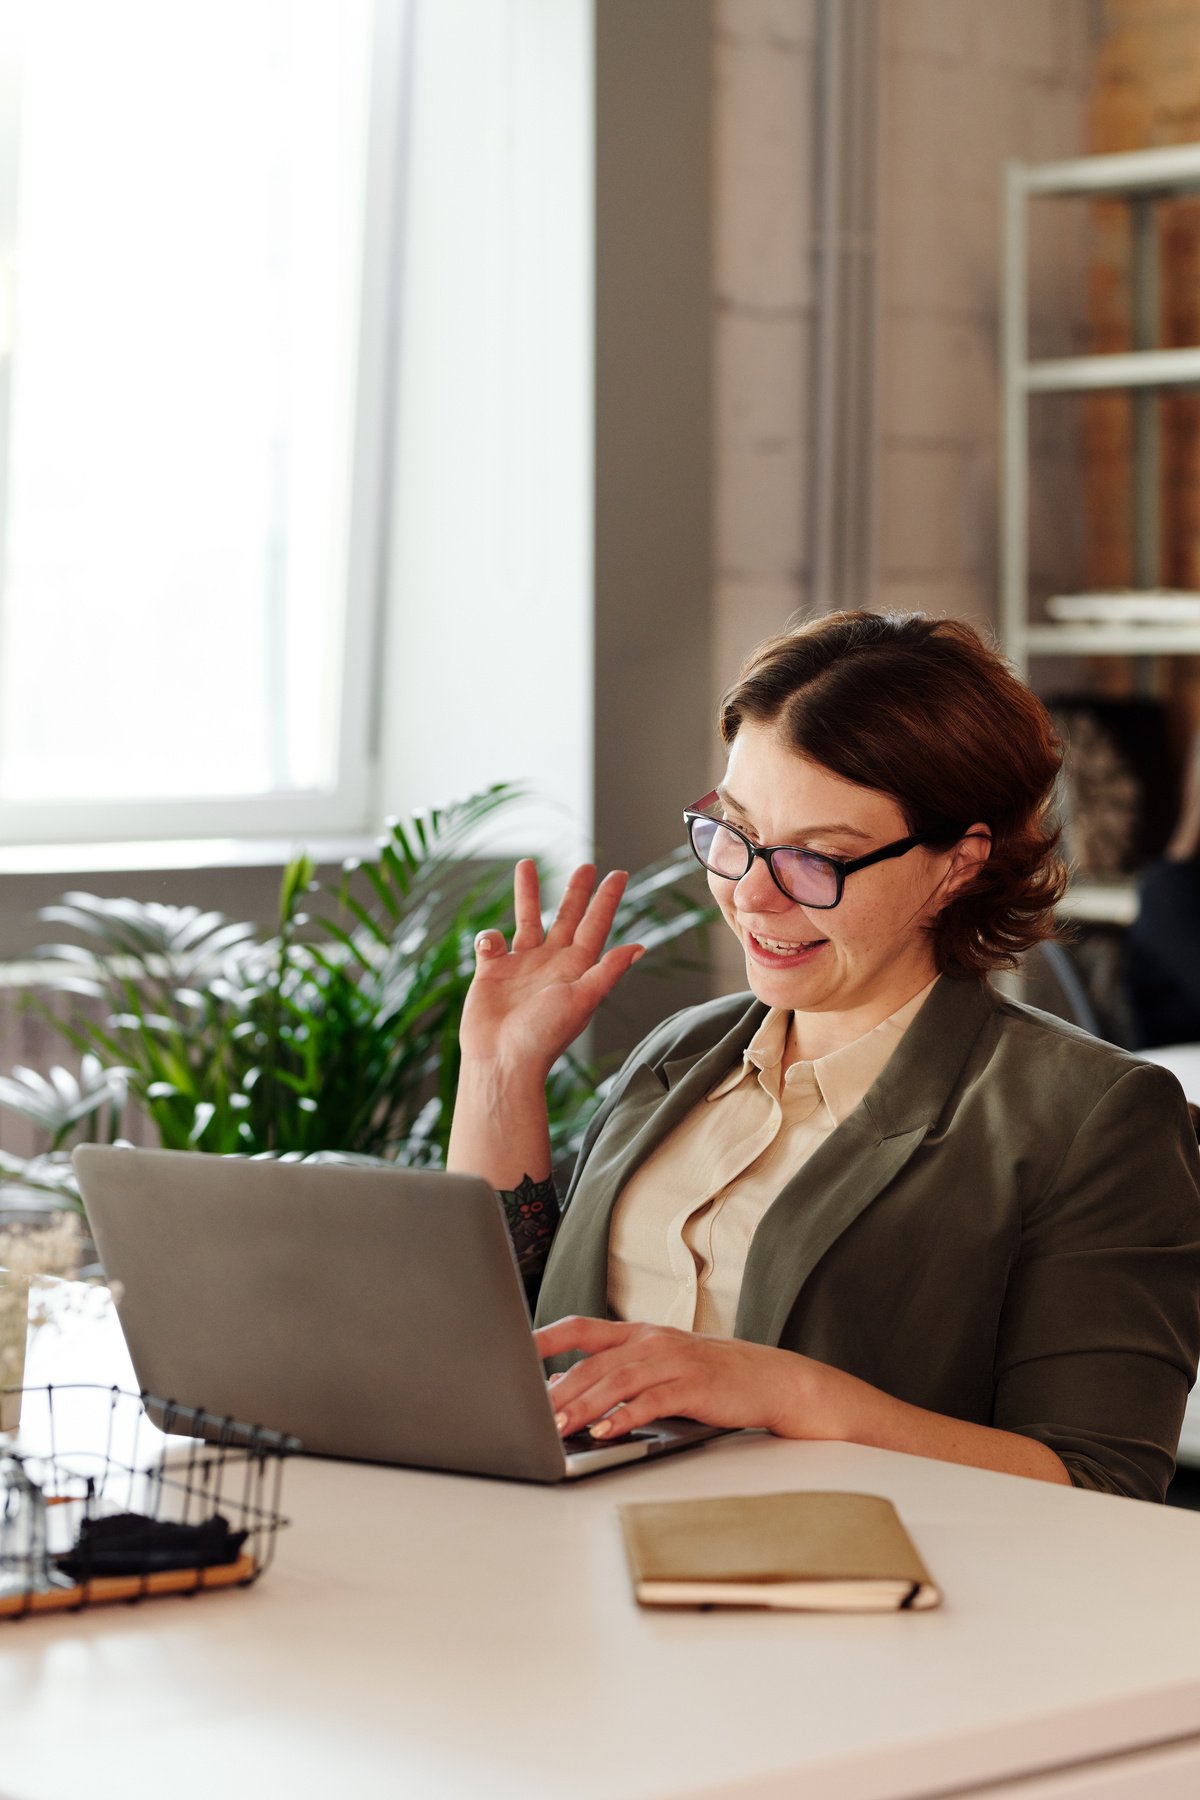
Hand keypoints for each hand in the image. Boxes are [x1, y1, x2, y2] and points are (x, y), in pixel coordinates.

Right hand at [459, 861, 643, 1076]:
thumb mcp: (581, 1000)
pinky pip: (491, 943)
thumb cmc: (544, 1035)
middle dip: (576, 891)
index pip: (596, 925)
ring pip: (527, 920)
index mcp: (576, 968)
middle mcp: (551, 963)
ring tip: (526, 864)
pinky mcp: (492, 972)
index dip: (607, 900)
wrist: (502, 1060)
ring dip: (527, 894)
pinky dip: (489, 937)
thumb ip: (607, 971)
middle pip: (567, 917)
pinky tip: (490, 947)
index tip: (619, 874)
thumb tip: (639, 947)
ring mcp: (521, 966)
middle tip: (587, 865)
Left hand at [534, 1316, 831, 1440]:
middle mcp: (652, 1341)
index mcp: (640, 1333)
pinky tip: (607, 1431)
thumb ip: (616, 1374)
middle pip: (595, 1362)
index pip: (583, 1327)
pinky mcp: (694, 1386)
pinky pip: (653, 1401)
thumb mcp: (660, 1366)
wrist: (771, 1379)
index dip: (547, 1336)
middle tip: (529, 1412)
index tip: (514, 1348)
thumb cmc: (711, 1376)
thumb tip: (564, 1388)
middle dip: (559, 1389)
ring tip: (559, 1427)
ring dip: (585, 1406)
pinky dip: (626, 1417)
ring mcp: (674, 1361)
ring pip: (618, 1381)